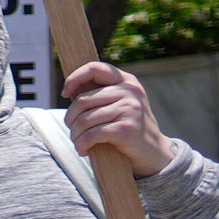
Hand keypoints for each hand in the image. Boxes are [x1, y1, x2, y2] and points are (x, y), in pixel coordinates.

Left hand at [65, 59, 168, 176]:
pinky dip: (82, 145)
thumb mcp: (119, 103)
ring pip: (84, 120)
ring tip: (78, 142)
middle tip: (73, 129)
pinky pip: (91, 135)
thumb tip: (68, 91)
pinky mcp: (126, 128)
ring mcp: (130, 109)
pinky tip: (83, 150)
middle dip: (70, 119)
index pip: (94, 68)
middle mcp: (130, 91)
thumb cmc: (127, 125)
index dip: (74, 78)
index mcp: (126, 81)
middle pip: (82, 101)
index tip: (66, 93)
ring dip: (75, 135)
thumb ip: (100, 94)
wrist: (153, 150)